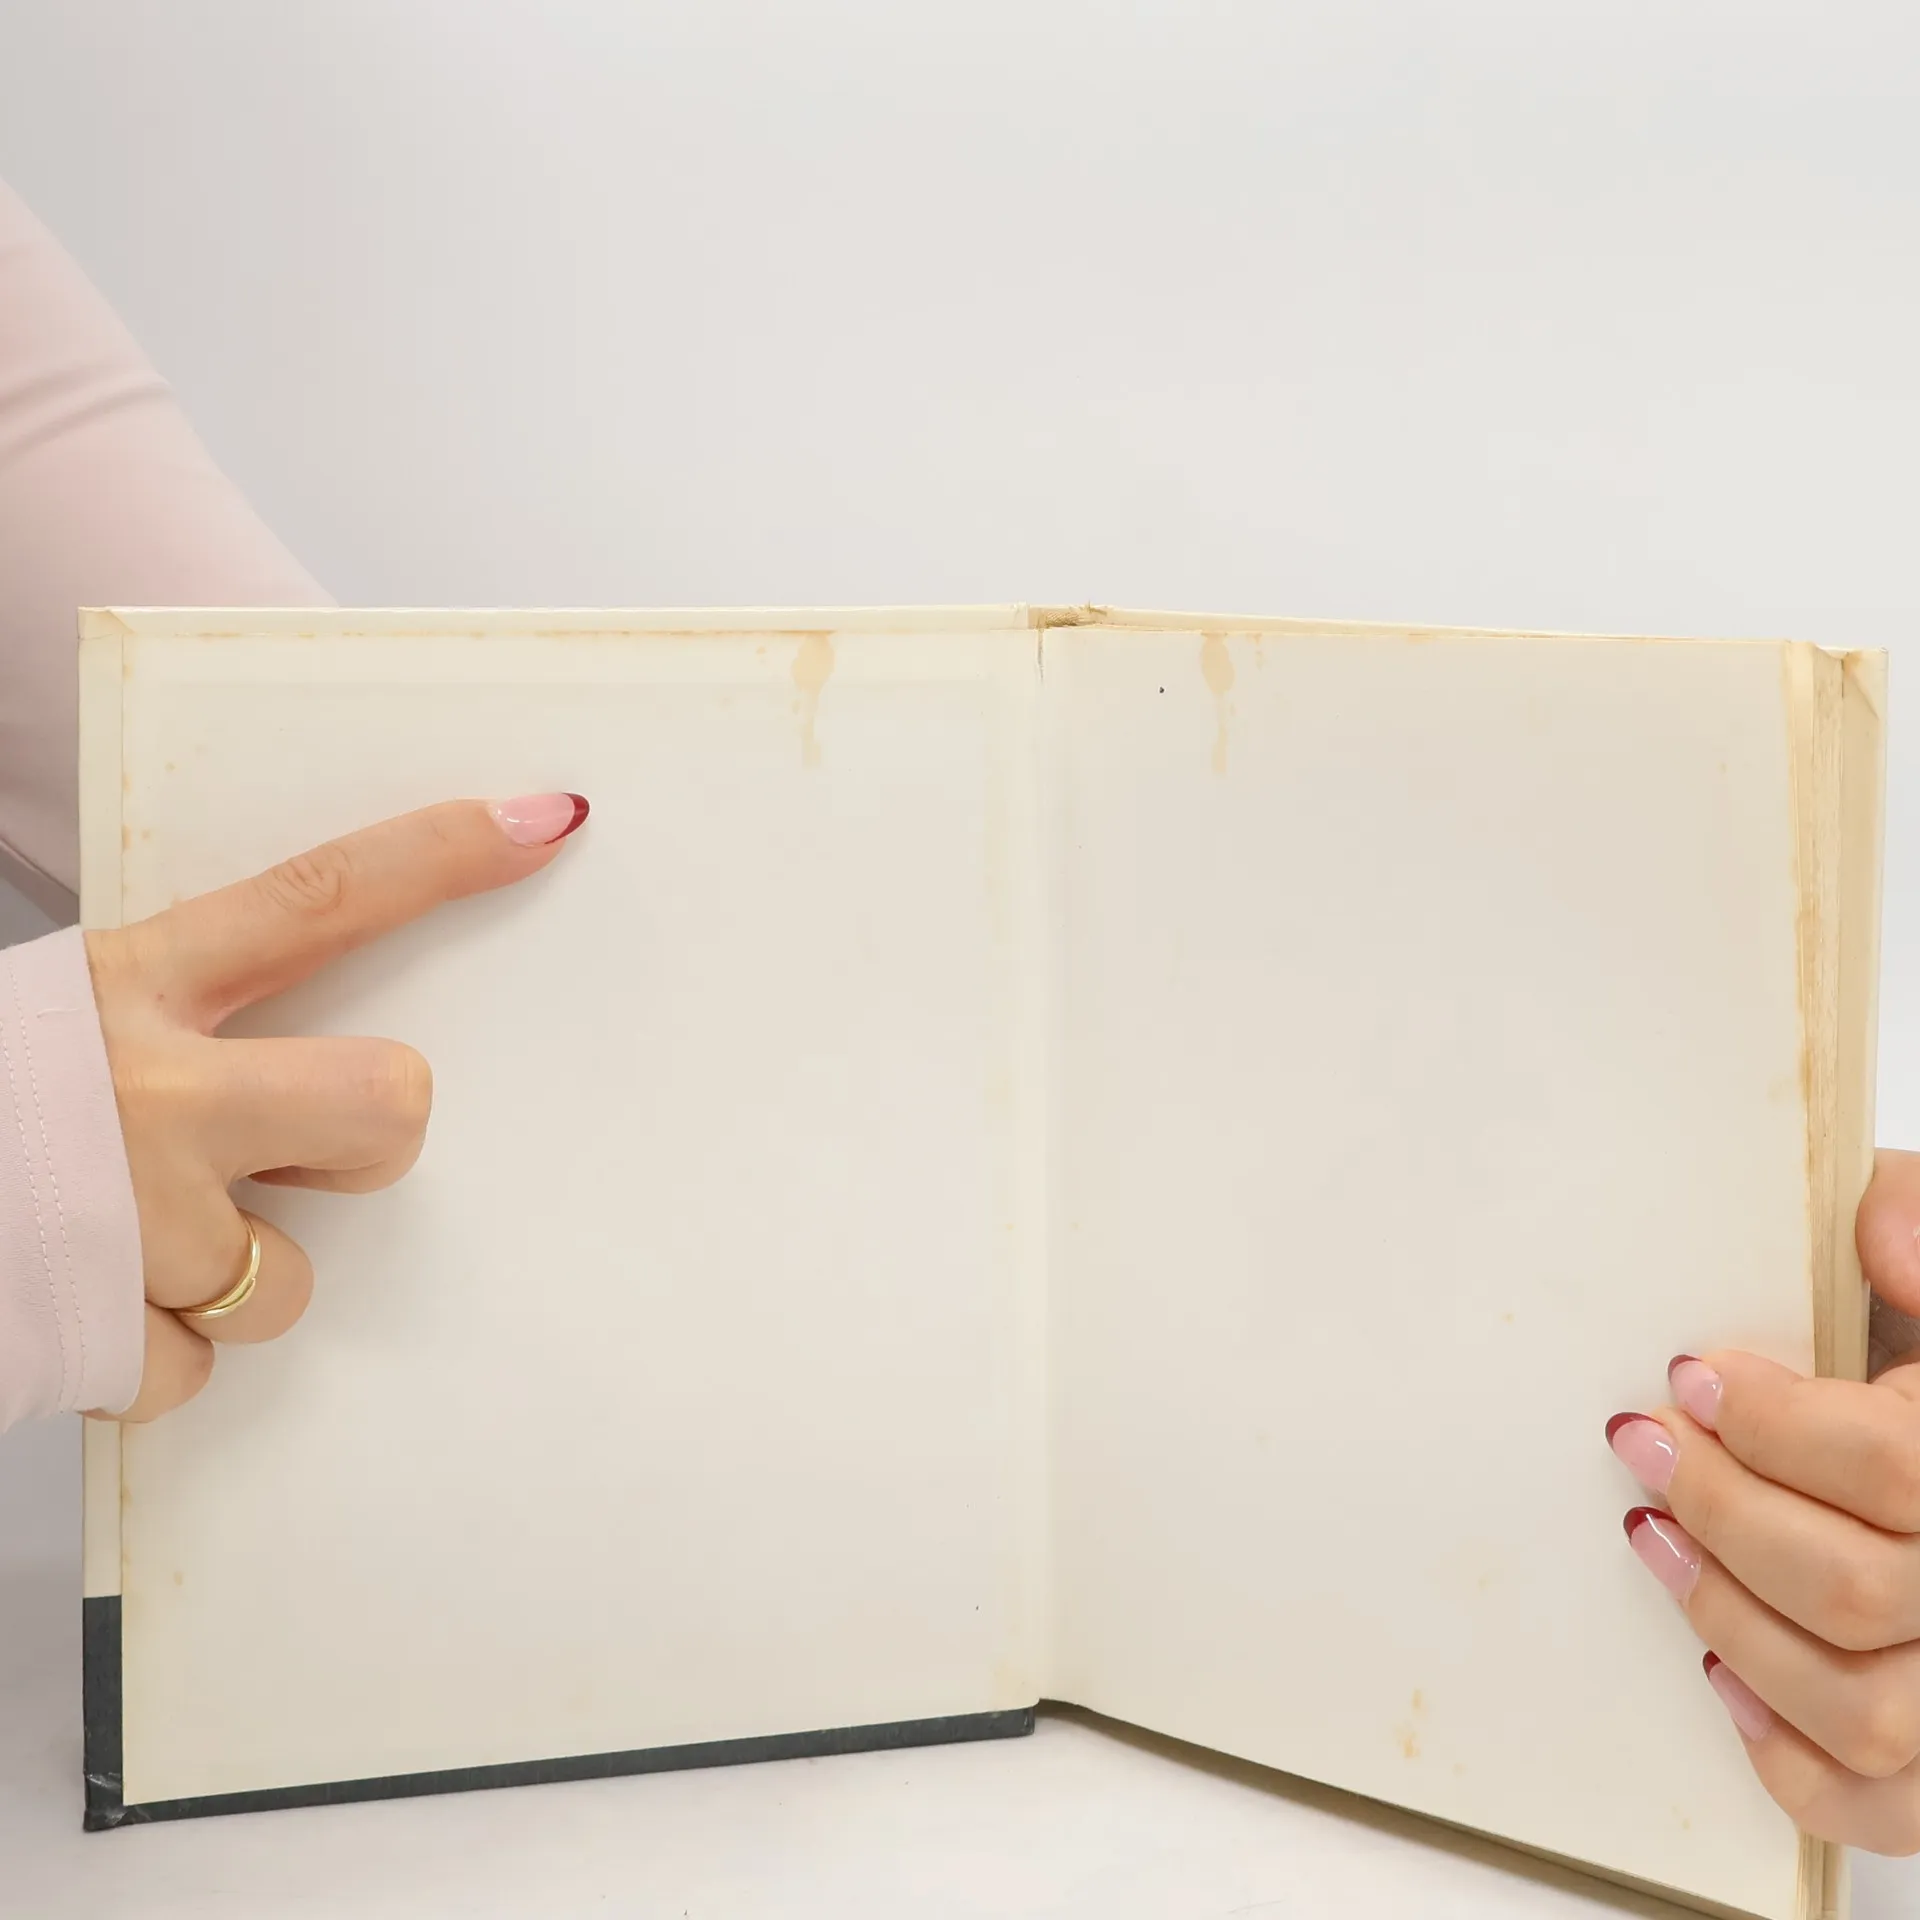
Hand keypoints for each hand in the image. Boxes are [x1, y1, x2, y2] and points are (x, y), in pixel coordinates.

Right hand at [84, 793, 588, 1421]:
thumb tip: (281, 1055)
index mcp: (126, 989)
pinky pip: (200, 1372)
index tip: (545, 818)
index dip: (439, 855)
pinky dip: (152, 1362)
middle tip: (298, 1154)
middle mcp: (146, 1095)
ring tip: (120, 1248)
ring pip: (291, 1280)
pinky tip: (76, 1313)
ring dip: (232, 1281)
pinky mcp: (95, 1337)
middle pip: (389, 1108)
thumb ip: (162, 1019)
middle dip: (369, 1144)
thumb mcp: (46, 1017)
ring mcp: (130, 1223)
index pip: (315, 896)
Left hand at [1606, 1149, 1919, 1851]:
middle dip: (1721, 1507)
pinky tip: (1718, 1668)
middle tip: (1642, 1444)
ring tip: (1652, 1534)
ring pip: (1861, 1707)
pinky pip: (1872, 1805)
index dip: (1772, 1422)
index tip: (1686, 1375)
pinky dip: (1784, 1755)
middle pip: (1854, 1586)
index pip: (1894, 1465)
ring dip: (1727, 1615)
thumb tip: (1878, 1244)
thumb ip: (1913, 1215)